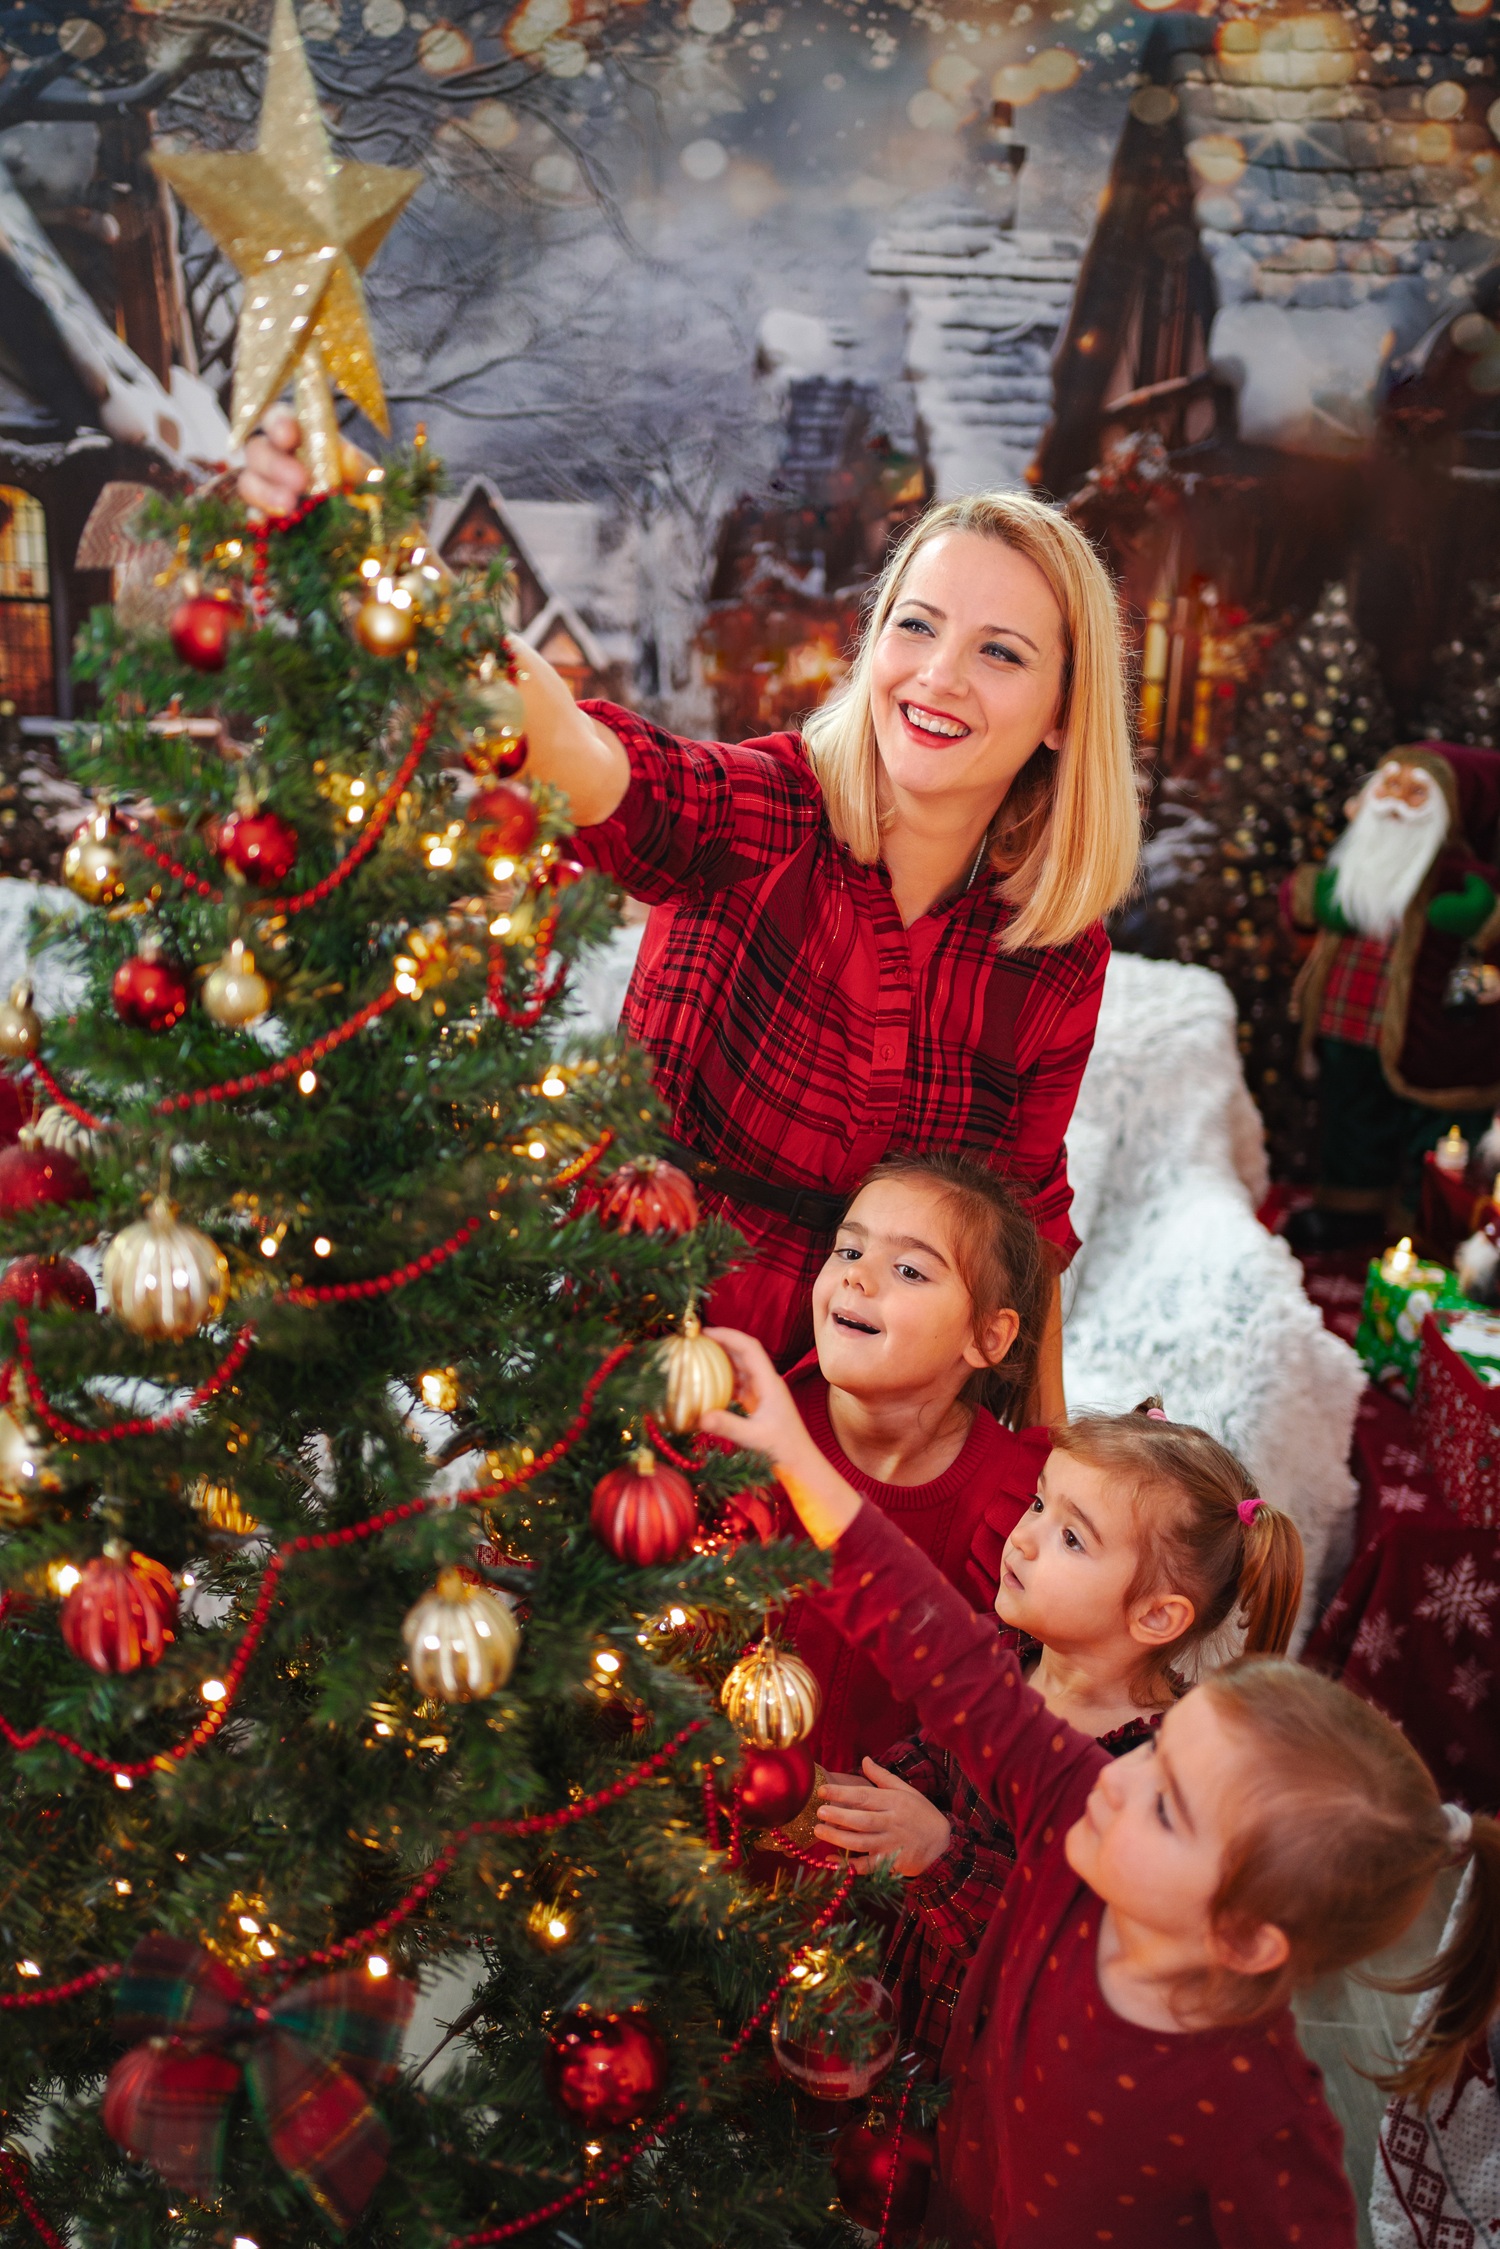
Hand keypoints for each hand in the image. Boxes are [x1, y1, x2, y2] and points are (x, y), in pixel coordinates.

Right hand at [236, 406, 372, 515]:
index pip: (276, 418)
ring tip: (289, 507)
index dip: (278, 424)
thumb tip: (349, 457)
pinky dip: (256, 517)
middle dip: (275, 464)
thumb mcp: (360, 467)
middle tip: (299, 481)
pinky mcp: (262, 512)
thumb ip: (356, 461)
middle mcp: (271, 453)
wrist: (352, 506)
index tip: (289, 436)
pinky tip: (265, 523)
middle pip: (257, 450)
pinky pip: (251, 513)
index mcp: (294, 431)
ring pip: (248, 481)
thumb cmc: (352, 476)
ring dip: (265, 493)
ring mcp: (262, 483)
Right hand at [700, 1327, 861, 1549]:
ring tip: (696, 1357)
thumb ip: (728, 1426)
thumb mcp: (754, 1438)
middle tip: (694, 1342)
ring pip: (740, 1368)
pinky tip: (705, 1385)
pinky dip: (722, 1380)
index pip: (749, 1348)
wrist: (800, 1465)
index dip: (728, 1335)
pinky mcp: (758, 1405)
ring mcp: (763, 1393)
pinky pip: (738, 1385)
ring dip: (721, 1360)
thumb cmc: (783, 1451)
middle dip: (721, 1343)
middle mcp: (767, 1383)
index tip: (704, 1333)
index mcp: (770, 1382)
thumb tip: (699, 1417)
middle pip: (743, 1353)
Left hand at [813, 1758, 951, 1875]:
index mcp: (895, 1802)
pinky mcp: (891, 1863)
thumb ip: (882, 1777)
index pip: (864, 1796)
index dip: (842, 1793)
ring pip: (862, 1843)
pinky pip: (867, 1867)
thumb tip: (864, 1759)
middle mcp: (892, 1823)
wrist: (943, 1845)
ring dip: (839, 1838)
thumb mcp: (906, 1791)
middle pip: (862, 1820)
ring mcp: (891, 1845)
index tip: (822, 1791)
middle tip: (819, 1812)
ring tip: (819, 1831)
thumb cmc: (921, 1814)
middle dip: (839, 1816)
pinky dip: (849, 1866)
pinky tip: (831, 1861)